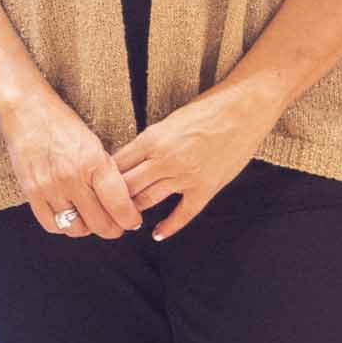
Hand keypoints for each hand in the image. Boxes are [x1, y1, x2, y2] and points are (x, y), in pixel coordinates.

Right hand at [0, 83, 147, 239]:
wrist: (26, 111)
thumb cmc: (62, 124)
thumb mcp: (94, 144)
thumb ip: (106, 173)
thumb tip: (120, 201)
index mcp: (94, 162)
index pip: (119, 205)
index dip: (129, 220)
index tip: (132, 221)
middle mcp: (72, 178)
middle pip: (99, 223)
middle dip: (112, 228)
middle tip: (115, 225)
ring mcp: (50, 187)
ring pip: (76, 228)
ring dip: (87, 228)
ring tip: (90, 219)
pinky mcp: (31, 192)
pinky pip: (52, 224)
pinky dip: (63, 226)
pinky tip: (69, 216)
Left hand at [110, 81, 273, 242]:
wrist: (245, 108)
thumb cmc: (208, 109)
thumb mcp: (169, 121)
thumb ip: (150, 142)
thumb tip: (130, 159)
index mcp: (151, 139)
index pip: (116, 164)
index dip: (103, 178)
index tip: (95, 187)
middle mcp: (164, 159)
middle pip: (126, 186)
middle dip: (112, 199)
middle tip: (103, 209)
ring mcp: (185, 175)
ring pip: (147, 200)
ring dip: (134, 211)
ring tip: (124, 220)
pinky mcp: (205, 187)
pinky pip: (183, 213)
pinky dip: (169, 226)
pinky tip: (158, 234)